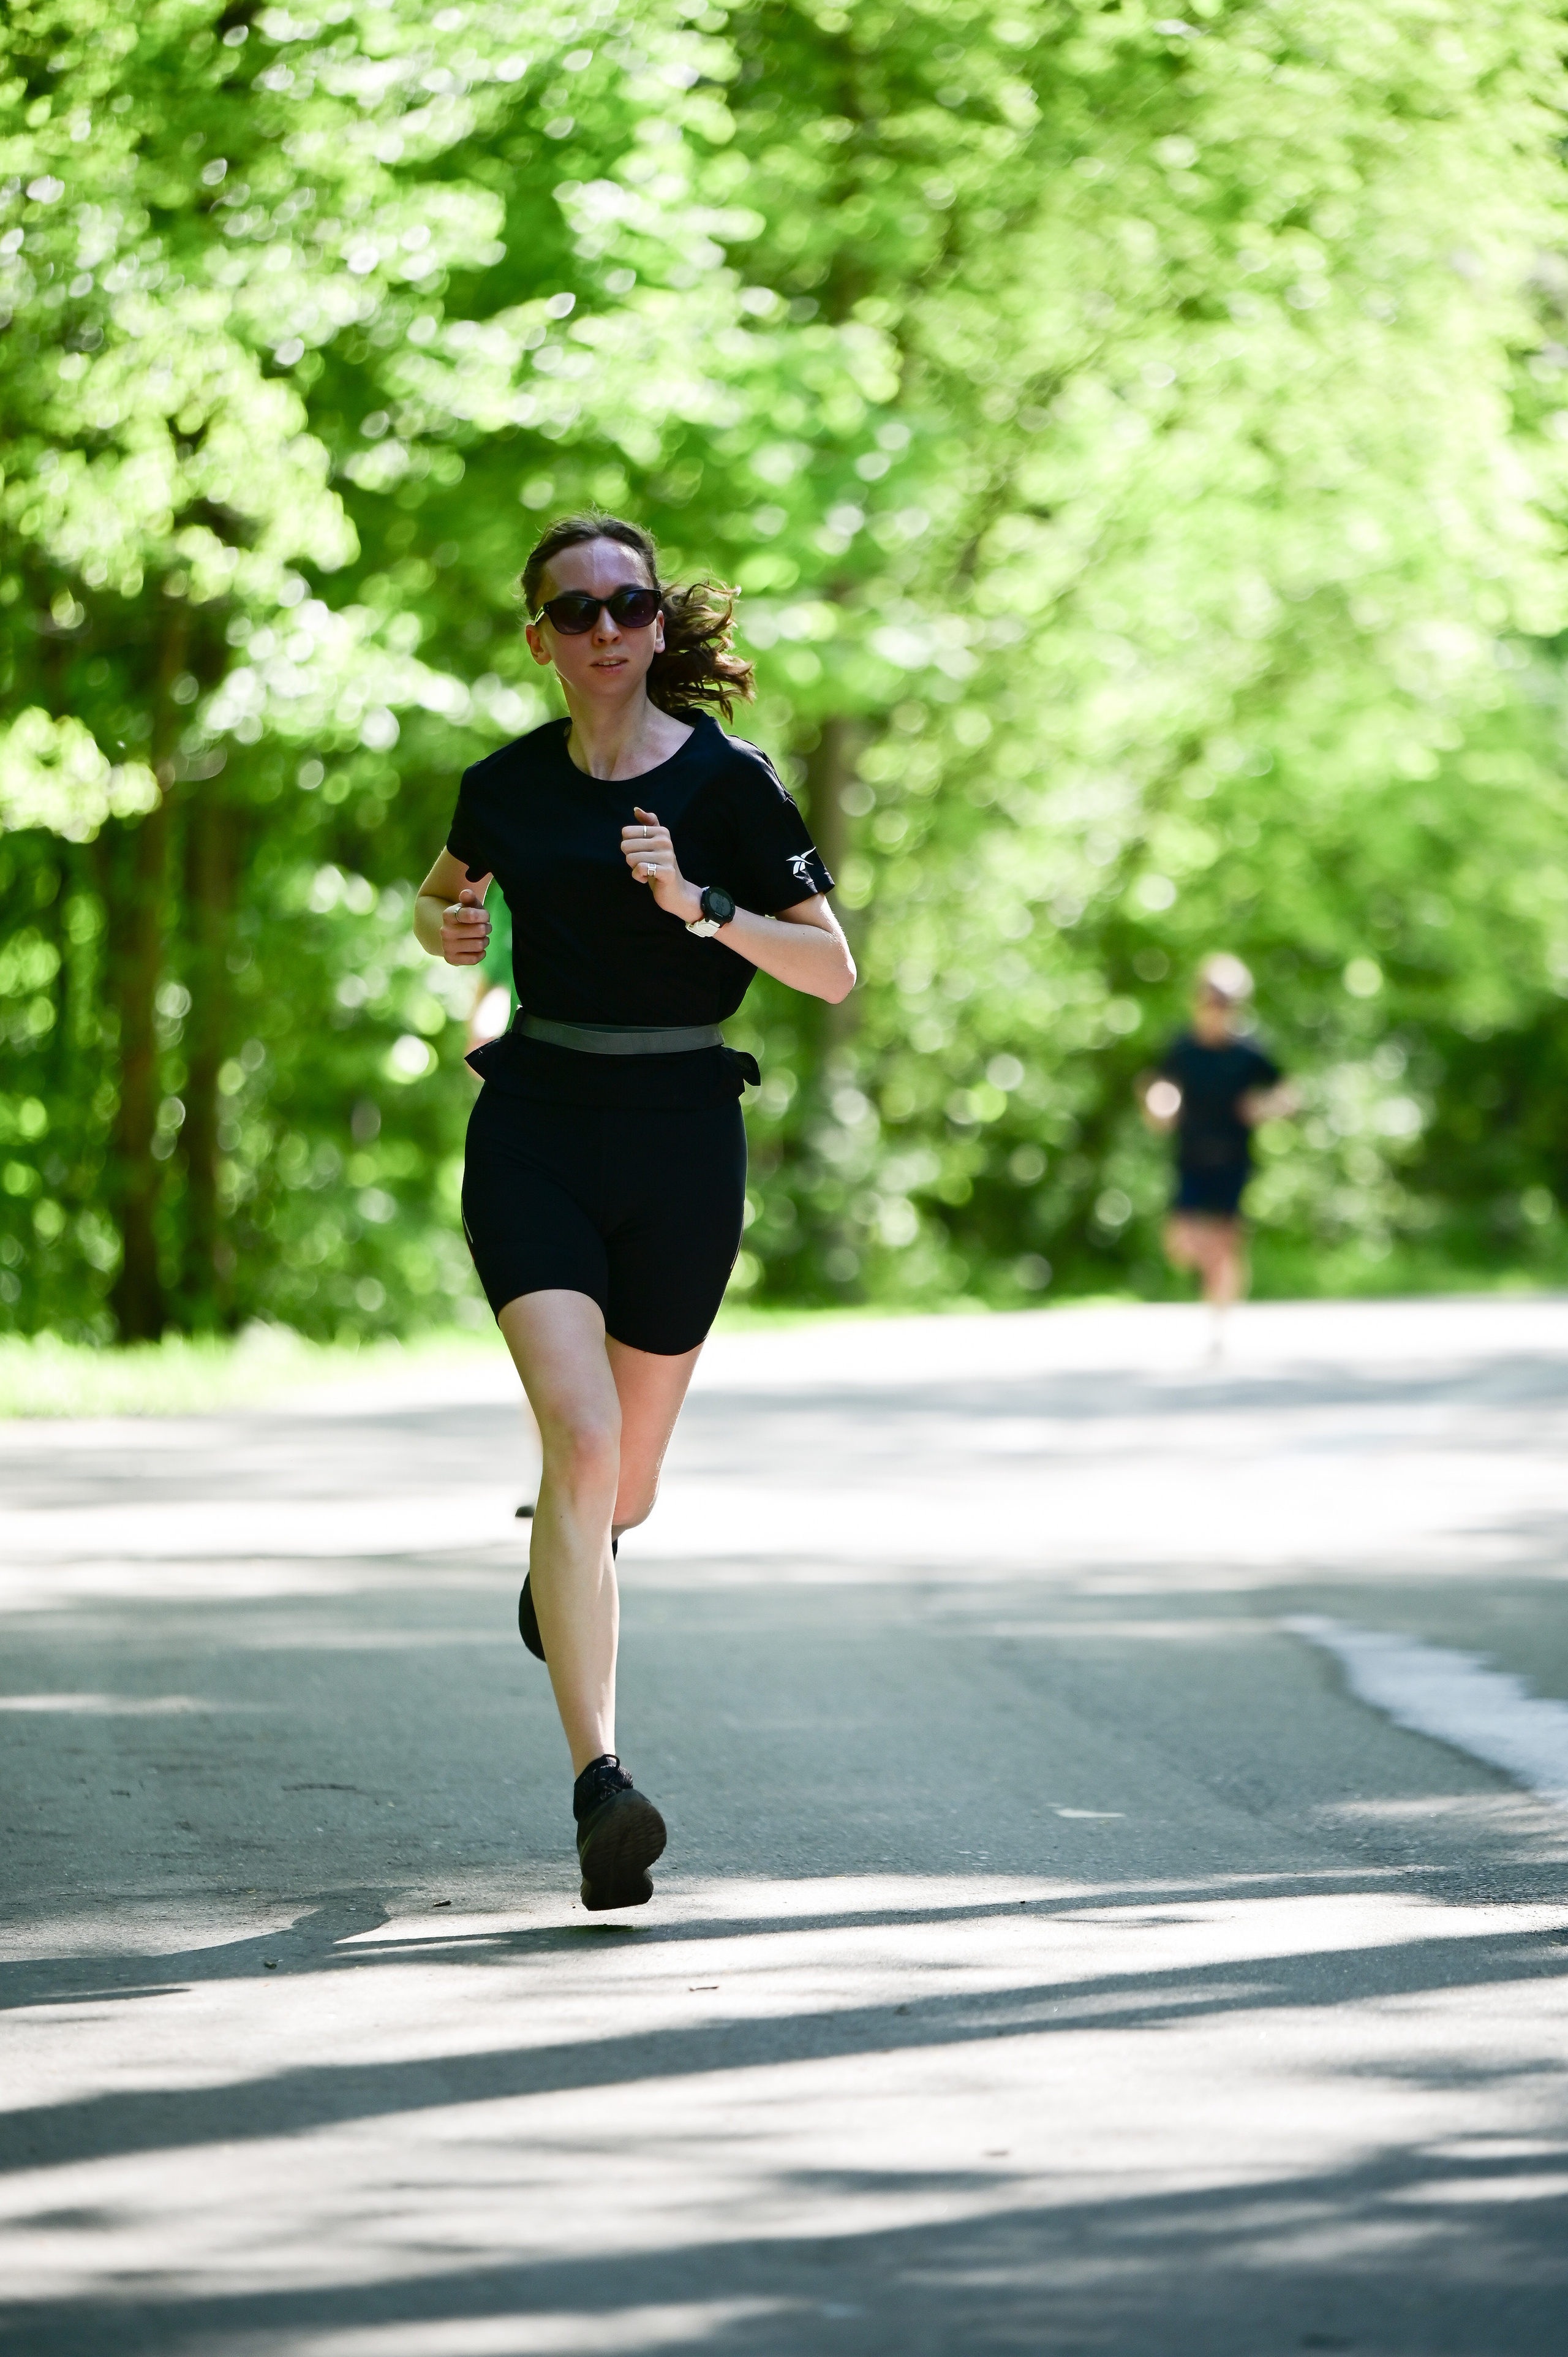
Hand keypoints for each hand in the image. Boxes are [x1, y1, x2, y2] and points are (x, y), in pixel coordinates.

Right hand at [441, 886, 490, 965]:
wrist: (450, 935)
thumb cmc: (465, 918)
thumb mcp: (468, 905)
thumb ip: (469, 898)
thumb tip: (466, 893)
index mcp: (448, 915)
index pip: (471, 915)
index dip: (483, 915)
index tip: (484, 915)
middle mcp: (445, 931)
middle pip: (480, 930)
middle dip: (486, 928)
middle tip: (483, 927)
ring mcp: (447, 946)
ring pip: (480, 945)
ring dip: (484, 940)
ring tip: (479, 937)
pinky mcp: (451, 959)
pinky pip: (475, 959)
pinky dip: (480, 953)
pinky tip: (476, 948)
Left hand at [621, 806, 700, 922]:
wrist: (675, 891)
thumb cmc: (660, 865)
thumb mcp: (654, 843)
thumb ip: (648, 824)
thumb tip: (636, 809)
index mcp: (661, 831)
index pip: (626, 832)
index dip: (629, 846)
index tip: (641, 853)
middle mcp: (665, 841)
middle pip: (626, 845)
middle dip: (630, 859)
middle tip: (644, 864)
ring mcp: (667, 856)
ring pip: (631, 858)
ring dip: (634, 869)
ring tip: (647, 872)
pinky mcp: (667, 871)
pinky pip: (640, 869)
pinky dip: (638, 876)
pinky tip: (646, 879)